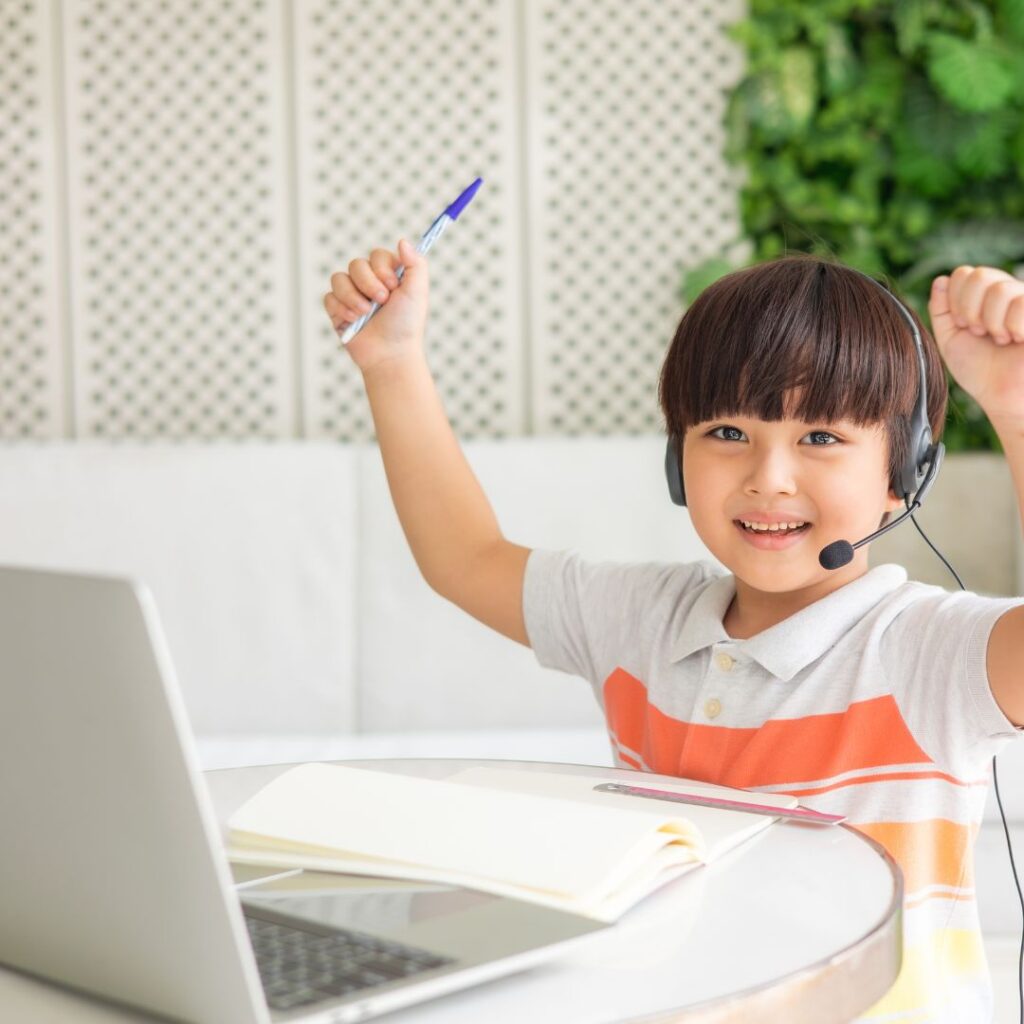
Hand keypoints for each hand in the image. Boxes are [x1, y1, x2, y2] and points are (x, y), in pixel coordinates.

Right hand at [324, 238, 429, 372]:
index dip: (382, 268)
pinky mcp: (337, 310)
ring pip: (339, 278)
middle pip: (356, 264)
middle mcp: (369, 282)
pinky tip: (354, 320)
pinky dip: (341, 308)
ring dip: (353, 297)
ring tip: (366, 313)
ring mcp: (351, 295)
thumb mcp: (417, 292)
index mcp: (388, 275)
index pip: (377, 255)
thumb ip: (416, 264)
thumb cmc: (406, 325)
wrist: (390, 354)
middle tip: (382, 301)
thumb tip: (403, 240)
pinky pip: (329, 297)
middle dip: (368, 283)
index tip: (394, 286)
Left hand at [928, 265, 1023, 423]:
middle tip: (979, 332)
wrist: (1003, 396)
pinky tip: (1017, 340)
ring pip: (1000, 289)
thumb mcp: (950, 339)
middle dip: (970, 310)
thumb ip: (941, 310)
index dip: (955, 300)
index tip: (962, 325)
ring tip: (1000, 340)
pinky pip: (1020, 304)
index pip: (964, 274)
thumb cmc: (980, 370)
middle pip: (979, 275)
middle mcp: (1007, 291)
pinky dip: (1013, 328)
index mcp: (983, 296)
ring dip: (992, 323)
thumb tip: (940, 279)